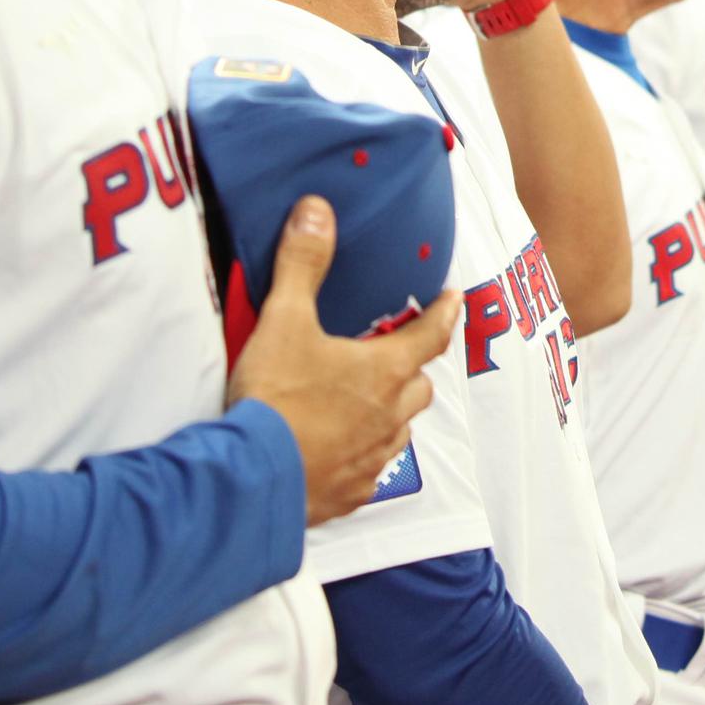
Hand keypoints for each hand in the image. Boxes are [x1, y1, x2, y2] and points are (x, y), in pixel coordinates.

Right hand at [226, 197, 462, 525]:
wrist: (251, 479)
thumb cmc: (274, 400)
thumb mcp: (284, 320)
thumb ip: (303, 264)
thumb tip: (317, 211)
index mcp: (384, 371)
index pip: (431, 334)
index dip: (444, 311)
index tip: (453, 298)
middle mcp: (389, 416)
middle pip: (420, 385)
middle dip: (413, 367)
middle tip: (397, 353)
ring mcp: (372, 458)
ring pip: (400, 429)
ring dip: (390, 412)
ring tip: (365, 400)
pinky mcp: (350, 493)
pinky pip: (370, 470)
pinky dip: (362, 455)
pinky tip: (339, 450)